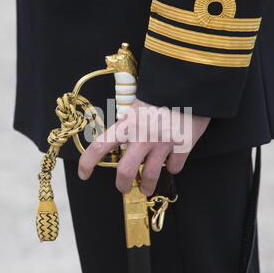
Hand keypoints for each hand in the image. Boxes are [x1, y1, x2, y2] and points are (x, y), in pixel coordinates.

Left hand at [78, 99, 209, 195]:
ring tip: (146, 189)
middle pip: (125, 172)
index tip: (83, 174)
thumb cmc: (161, 93)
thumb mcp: (138, 105)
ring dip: (147, 187)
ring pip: (151, 176)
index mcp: (128, 123)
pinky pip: (175, 167)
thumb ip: (130, 124)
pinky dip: (173, 168)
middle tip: (124, 188)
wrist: (189, 83)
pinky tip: (172, 163)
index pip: (100, 146)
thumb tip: (124, 142)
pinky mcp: (183, 145)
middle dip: (122, 185)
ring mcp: (163, 142)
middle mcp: (143, 136)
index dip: (87, 163)